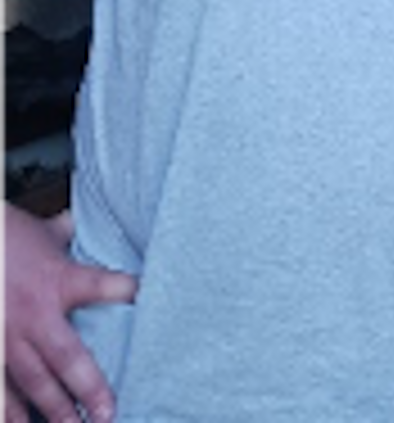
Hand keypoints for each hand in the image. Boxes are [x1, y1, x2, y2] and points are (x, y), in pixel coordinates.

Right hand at [0, 204, 136, 422]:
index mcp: (56, 278)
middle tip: (107, 414)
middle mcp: (33, 313)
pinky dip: (8, 412)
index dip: (123, 291)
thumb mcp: (41, 231)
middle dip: (88, 388)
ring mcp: (4, 339)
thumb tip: (84, 227)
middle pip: (67, 356)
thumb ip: (65, 235)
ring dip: (52, 411)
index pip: (98, 285)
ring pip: (32, 383)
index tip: (143, 300)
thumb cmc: (3, 235)